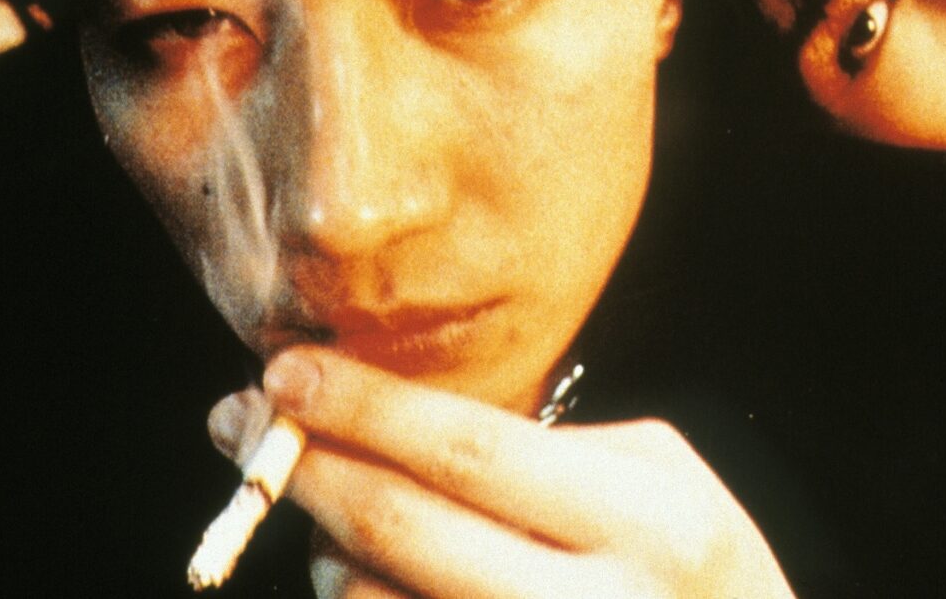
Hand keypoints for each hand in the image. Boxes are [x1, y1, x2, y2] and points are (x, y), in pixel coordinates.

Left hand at [208, 348, 794, 598]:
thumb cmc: (701, 570)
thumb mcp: (660, 480)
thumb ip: (548, 450)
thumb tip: (396, 429)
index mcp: (643, 521)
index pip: (471, 449)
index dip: (365, 407)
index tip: (288, 371)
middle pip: (405, 531)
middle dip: (311, 468)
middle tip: (244, 424)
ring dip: (325, 552)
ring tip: (329, 518)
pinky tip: (363, 575)